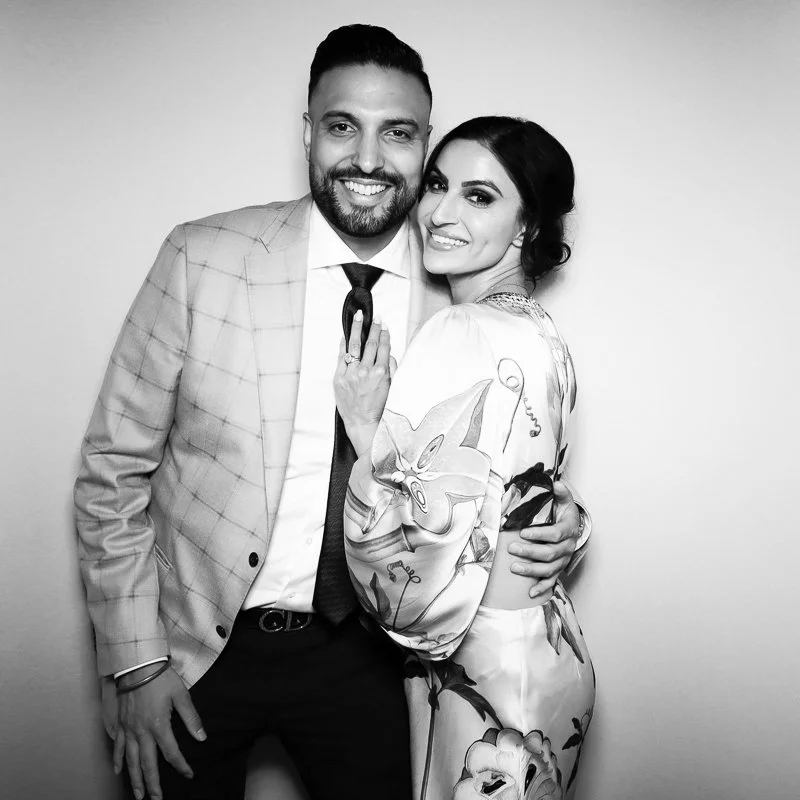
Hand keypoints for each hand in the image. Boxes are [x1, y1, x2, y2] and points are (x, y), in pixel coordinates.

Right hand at [114, 665, 205, 799]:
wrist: (138, 666)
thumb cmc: (161, 679)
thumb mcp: (181, 695)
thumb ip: (191, 718)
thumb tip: (202, 737)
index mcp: (159, 726)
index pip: (171, 753)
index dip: (181, 766)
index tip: (188, 774)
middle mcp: (142, 732)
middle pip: (147, 764)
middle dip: (152, 784)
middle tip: (156, 799)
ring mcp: (128, 729)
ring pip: (130, 761)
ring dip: (135, 779)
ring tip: (138, 795)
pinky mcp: (120, 724)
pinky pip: (117, 746)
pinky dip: (117, 760)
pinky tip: (117, 771)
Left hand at [333, 310, 395, 455]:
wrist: (363, 423)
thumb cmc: (380, 409)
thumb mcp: (393, 388)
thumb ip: (392, 368)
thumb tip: (388, 352)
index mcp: (381, 373)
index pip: (383, 347)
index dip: (384, 334)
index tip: (384, 325)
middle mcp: (366, 372)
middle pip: (370, 343)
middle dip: (373, 328)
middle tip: (375, 317)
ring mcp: (351, 374)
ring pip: (354, 346)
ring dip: (357, 330)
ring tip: (358, 318)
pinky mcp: (339, 378)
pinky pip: (341, 357)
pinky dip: (343, 345)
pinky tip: (345, 336)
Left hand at [507, 481, 582, 597]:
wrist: (573, 528)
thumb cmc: (564, 514)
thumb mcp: (564, 501)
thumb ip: (561, 492)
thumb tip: (557, 483)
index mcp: (568, 530)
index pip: (555, 534)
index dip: (539, 534)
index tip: (523, 532)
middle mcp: (567, 548)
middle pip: (549, 553)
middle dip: (530, 552)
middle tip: (512, 548)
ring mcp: (562, 560)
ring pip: (548, 569)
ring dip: (531, 570)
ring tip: (514, 567)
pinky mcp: (557, 569)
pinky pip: (551, 581)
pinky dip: (542, 588)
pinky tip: (530, 593)